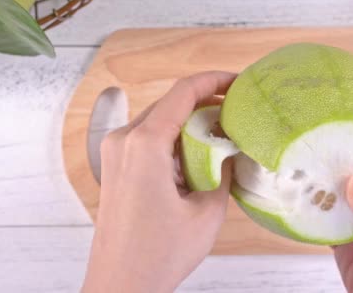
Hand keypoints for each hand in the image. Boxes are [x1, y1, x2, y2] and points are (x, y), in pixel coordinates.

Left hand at [82, 71, 236, 292]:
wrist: (120, 285)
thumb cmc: (159, 254)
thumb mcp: (207, 210)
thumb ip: (222, 170)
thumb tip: (229, 150)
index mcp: (144, 144)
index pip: (183, 92)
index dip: (214, 80)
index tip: (238, 81)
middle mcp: (123, 140)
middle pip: (170, 103)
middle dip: (205, 103)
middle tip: (237, 112)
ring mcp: (114, 153)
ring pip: (159, 120)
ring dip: (189, 122)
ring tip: (222, 135)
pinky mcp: (115, 167)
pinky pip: (148, 139)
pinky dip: (174, 139)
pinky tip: (196, 156)